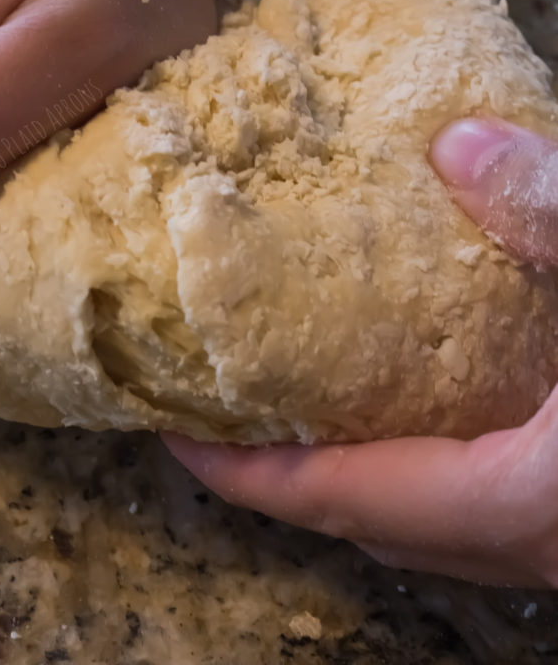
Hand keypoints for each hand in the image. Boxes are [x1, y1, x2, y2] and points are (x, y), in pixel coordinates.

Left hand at [165, 118, 557, 586]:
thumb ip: (546, 216)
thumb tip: (455, 142)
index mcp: (519, 500)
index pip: (339, 495)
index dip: (245, 469)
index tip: (172, 433)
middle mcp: (533, 548)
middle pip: (369, 522)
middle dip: (290, 471)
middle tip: (229, 403)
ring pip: (426, 529)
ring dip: (360, 474)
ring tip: (310, 399)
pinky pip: (478, 512)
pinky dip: (429, 469)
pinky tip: (433, 404)